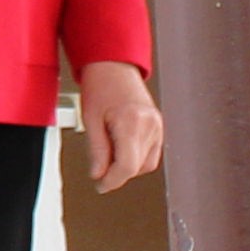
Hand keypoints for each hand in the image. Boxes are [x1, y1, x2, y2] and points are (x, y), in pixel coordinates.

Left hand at [77, 59, 164, 192]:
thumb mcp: (91, 119)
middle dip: (118, 175)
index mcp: (132, 122)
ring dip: (128, 168)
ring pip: (147, 164)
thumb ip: (97, 150)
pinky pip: (151, 152)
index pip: (127, 167)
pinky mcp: (158, 125)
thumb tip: (98, 174)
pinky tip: (121, 150)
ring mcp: (157, 125)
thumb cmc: (101, 84)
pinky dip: (136, 158)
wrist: (113, 64)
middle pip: (138, 168)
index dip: (112, 181)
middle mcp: (149, 124)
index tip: (100, 186)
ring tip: (109, 156)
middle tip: (100, 174)